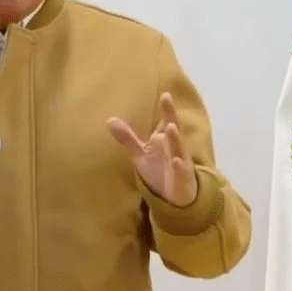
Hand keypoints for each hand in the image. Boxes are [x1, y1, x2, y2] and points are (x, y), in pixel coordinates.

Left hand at [107, 92, 197, 206]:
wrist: (175, 195)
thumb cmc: (159, 169)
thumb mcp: (141, 153)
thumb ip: (128, 137)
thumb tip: (109, 120)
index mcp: (166, 139)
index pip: (167, 120)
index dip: (167, 109)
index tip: (165, 94)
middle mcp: (175, 147)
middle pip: (173, 128)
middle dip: (171, 114)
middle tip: (167, 99)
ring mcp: (180, 161)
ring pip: (178, 148)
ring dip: (175, 138)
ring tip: (170, 126)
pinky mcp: (182, 177)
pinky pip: (180, 170)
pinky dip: (179, 165)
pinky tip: (175, 160)